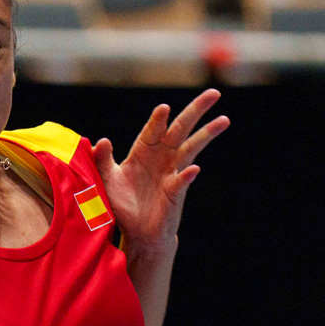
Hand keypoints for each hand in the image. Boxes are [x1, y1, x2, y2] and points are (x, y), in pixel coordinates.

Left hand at [92, 88, 228, 255]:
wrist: (137, 232)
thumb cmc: (123, 204)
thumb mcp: (107, 181)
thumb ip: (102, 160)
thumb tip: (101, 141)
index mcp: (143, 152)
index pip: (152, 131)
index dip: (158, 120)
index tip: (164, 109)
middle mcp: (161, 158)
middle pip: (180, 130)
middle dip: (195, 111)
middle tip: (213, 93)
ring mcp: (171, 173)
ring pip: (191, 148)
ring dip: (206, 134)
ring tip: (223, 120)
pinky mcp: (175, 192)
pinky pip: (182, 181)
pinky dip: (186, 174)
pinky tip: (193, 169)